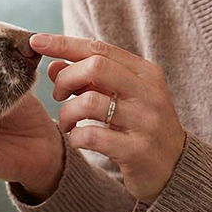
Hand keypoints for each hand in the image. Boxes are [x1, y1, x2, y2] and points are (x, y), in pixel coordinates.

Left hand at [32, 33, 184, 203]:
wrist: (175, 170)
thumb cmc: (140, 127)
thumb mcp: (121, 97)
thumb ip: (90, 78)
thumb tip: (54, 64)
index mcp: (146, 73)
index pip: (99, 48)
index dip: (64, 43)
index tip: (35, 41)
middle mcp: (150, 93)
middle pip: (95, 67)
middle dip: (66, 78)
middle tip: (59, 95)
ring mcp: (146, 122)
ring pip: (89, 102)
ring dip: (67, 113)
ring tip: (68, 123)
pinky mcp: (138, 151)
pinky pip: (93, 136)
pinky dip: (76, 137)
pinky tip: (78, 139)